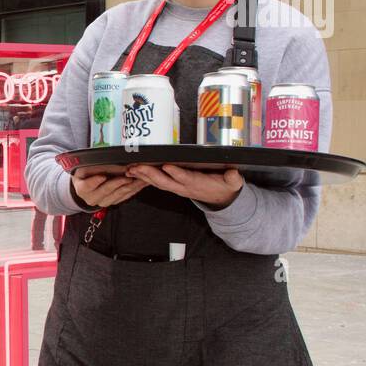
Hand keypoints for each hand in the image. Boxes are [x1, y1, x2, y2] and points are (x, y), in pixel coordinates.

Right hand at [71, 171, 145, 208]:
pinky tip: (140, 183)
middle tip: (127, 175)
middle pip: (106, 190)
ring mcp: (103, 201)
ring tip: (138, 178)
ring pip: (118, 194)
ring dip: (130, 186)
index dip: (95, 181)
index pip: (87, 186)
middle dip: (118, 182)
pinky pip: (125, 197)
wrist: (87, 184)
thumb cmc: (86, 173)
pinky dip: (133, 189)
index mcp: (82, 189)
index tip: (102, 176)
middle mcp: (92, 198)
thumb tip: (108, 161)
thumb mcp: (85, 167)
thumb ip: (95, 166)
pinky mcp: (113, 202)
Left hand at [126, 164, 243, 207]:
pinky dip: (144, 178)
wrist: (220, 199)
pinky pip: (156, 182)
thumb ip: (232, 179)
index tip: (167, 166)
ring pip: (158, 182)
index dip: (176, 173)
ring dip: (143, 176)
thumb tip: (234, 174)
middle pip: (165, 181)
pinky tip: (134, 172)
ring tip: (131, 169)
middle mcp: (183, 186)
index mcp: (197, 184)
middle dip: (150, 174)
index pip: (185, 178)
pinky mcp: (172, 186)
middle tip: (137, 167)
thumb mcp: (232, 183)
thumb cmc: (224, 186)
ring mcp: (177, 187)